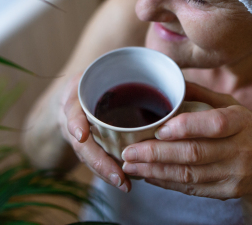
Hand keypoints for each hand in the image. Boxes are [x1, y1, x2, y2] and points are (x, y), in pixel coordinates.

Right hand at [58, 74, 130, 192]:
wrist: (81, 88)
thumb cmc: (102, 77)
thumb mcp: (109, 67)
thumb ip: (134, 70)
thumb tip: (180, 77)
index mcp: (77, 94)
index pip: (71, 109)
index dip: (75, 122)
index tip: (81, 135)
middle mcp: (74, 115)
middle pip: (81, 143)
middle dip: (99, 162)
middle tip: (120, 176)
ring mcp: (77, 132)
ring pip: (88, 156)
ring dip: (106, 171)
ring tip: (126, 184)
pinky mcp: (86, 143)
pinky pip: (95, 159)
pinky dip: (108, 170)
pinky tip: (125, 180)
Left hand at [121, 81, 251, 201]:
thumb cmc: (244, 131)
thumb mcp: (231, 107)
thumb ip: (202, 94)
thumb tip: (171, 77)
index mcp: (242, 122)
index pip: (214, 124)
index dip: (186, 127)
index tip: (158, 129)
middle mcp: (242, 150)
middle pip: (195, 153)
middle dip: (157, 153)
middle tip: (129, 151)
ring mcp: (236, 175)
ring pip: (189, 175)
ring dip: (155, 170)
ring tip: (130, 165)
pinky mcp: (227, 193)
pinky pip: (192, 188)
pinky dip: (166, 182)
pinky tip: (148, 175)